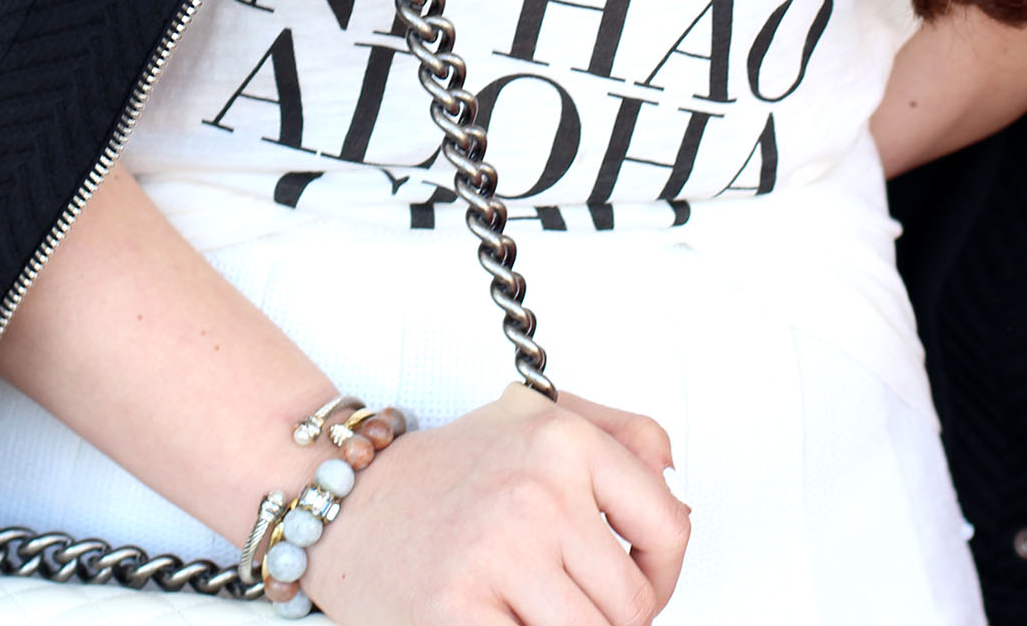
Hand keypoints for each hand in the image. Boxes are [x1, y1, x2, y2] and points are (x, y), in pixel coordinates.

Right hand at [301, 381, 690, 625]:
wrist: (349, 506)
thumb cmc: (448, 473)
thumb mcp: (538, 419)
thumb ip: (623, 436)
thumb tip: (677, 481)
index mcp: (562, 440)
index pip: (669, 527)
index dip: (663, 570)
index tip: (640, 579)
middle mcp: (535, 490)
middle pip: (632, 603)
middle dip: (609, 617)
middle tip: (566, 601)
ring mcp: (498, 553)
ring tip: (531, 609)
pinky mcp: (458, 614)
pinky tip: (504, 617)